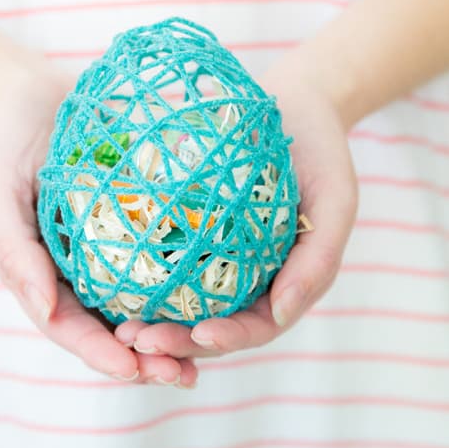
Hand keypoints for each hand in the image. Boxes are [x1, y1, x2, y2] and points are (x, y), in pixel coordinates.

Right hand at [0, 61, 197, 386]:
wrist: (32, 94)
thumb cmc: (5, 143)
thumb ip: (12, 250)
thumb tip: (46, 309)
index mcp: (40, 273)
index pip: (69, 328)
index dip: (100, 355)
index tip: (134, 369)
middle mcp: (77, 268)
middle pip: (111, 327)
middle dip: (146, 358)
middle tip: (184, 375)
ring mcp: (107, 245)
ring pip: (141, 299)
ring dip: (171, 329)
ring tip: (209, 348)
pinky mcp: (135, 215)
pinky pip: (160, 251)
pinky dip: (185, 276)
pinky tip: (219, 288)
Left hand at [114, 55, 357, 358]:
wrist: (298, 106)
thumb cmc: (322, 153)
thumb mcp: (336, 201)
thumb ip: (317, 261)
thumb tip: (280, 314)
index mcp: (285, 283)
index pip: (255, 326)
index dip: (227, 338)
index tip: (198, 334)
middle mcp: (250, 279)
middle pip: (211, 325)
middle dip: (176, 342)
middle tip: (136, 340)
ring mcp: (222, 257)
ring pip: (185, 302)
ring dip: (154, 320)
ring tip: (118, 328)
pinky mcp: (197, 229)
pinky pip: (170, 257)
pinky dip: (145, 275)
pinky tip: (112, 276)